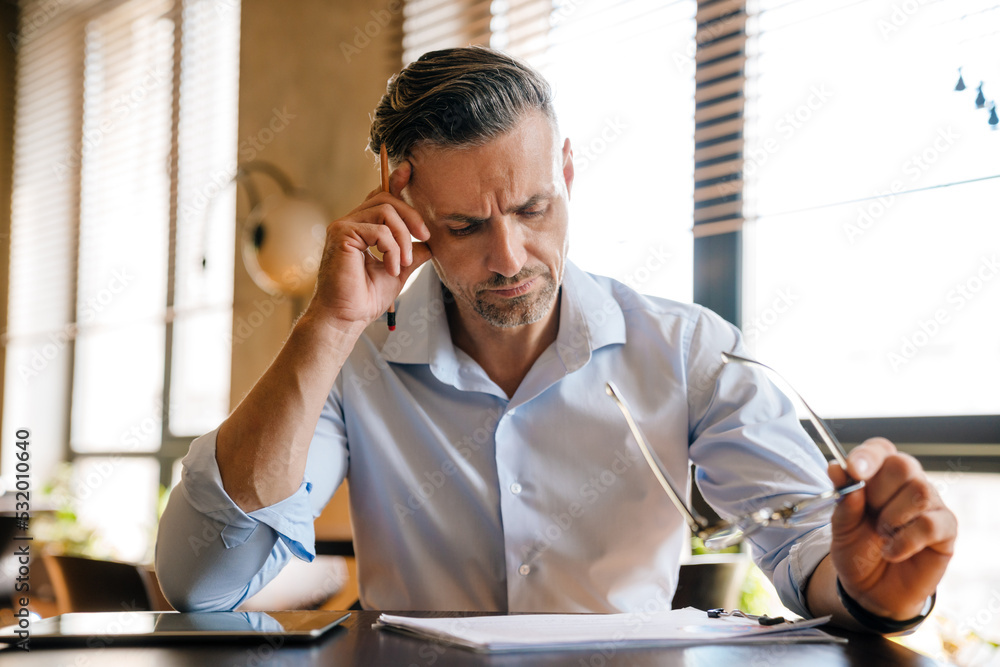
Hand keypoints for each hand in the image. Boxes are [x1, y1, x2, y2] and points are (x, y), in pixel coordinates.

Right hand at [308, 161, 431, 327]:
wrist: (346, 317)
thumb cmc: (366, 297)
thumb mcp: (398, 270)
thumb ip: (412, 253)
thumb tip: (431, 243)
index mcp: (361, 228)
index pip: (379, 197)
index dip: (394, 181)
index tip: (409, 170)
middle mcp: (350, 222)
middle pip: (387, 199)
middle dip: (412, 216)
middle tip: (426, 238)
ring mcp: (343, 226)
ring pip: (386, 212)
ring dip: (404, 238)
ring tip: (403, 263)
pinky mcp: (341, 234)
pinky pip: (379, 230)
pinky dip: (393, 249)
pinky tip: (391, 267)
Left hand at [828, 437, 956, 619]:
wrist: (871, 589)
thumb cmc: (858, 550)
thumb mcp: (841, 526)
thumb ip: (843, 499)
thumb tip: (836, 467)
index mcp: (880, 475)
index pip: (880, 449)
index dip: (868, 455)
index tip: (855, 470)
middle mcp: (908, 483)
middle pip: (903, 465)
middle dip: (879, 492)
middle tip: (870, 515)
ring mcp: (930, 505)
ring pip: (919, 491)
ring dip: (892, 517)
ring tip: (881, 536)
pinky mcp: (946, 530)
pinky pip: (930, 523)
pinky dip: (905, 540)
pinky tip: (891, 552)